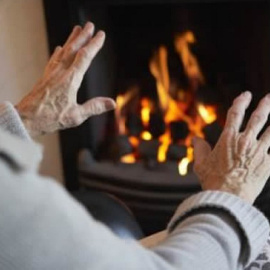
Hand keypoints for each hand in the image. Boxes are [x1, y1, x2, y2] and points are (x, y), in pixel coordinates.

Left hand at [16, 22, 115, 136]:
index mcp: (70, 80)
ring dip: (71, 40)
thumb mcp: (76, 116)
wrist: (27, 118)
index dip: (94, 45)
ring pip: (63, 51)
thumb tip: (113, 103)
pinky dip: (58, 51)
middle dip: (83, 36)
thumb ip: (94, 107)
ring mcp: (51, 73)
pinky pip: (53, 59)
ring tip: (77, 30)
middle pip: (73, 49)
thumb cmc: (51, 118)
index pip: (85, 57)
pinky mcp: (45, 77)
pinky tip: (58, 48)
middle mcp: (60, 72)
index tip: (101, 35)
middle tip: (90, 25)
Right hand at [193, 91, 269, 202]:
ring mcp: (259, 152)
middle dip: (265, 105)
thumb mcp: (201, 163)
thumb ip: (199, 148)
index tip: (245, 95)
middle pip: (259, 118)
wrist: (229, 198)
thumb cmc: (212, 180)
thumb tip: (195, 139)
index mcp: (228, 138)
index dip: (241, 101)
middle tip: (269, 97)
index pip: (236, 113)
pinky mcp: (268, 164)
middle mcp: (245, 141)